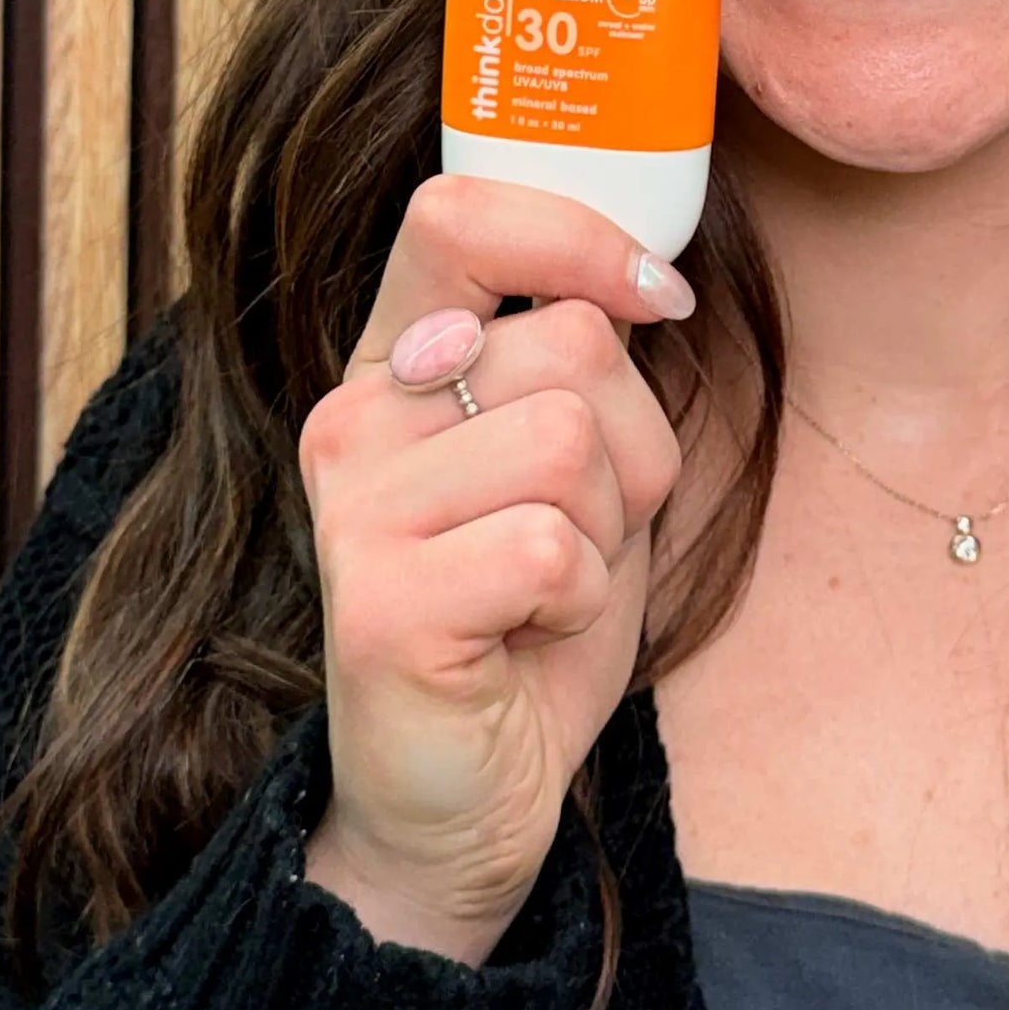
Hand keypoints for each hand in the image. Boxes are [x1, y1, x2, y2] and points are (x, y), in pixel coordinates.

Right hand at [297, 174, 690, 961]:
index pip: (456, 217)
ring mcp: (352, 505)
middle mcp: (354, 414)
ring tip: (547, 586)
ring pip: (569, 442)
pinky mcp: (376, 600)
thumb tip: (642, 275)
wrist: (468, 792)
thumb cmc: (532, 609)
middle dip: (632, 445)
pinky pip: (552, 550)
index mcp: (399, 359)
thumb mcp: (574, 458)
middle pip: (568, 343)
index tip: (655, 296)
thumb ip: (579, 359)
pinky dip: (580, 603)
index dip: (576, 237)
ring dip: (606, 530)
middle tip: (580, 529)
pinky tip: (527, 637)